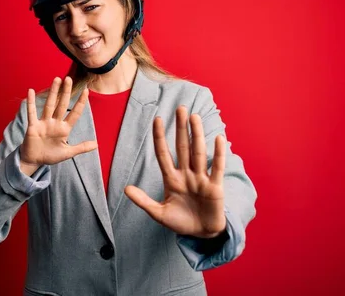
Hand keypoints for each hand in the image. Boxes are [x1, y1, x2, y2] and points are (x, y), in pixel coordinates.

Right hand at [20, 77, 97, 169]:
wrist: (34, 161)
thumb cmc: (51, 156)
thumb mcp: (68, 153)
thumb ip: (81, 148)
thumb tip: (96, 144)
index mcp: (64, 128)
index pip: (75, 113)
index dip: (80, 102)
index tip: (86, 91)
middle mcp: (55, 123)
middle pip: (62, 105)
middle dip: (66, 92)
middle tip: (69, 78)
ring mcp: (44, 123)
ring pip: (50, 105)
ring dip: (53, 93)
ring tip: (56, 79)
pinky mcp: (33, 126)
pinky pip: (32, 113)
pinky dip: (31, 103)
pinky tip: (31, 91)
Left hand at [125, 106, 226, 237]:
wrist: (201, 234)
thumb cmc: (180, 222)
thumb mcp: (159, 214)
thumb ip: (144, 201)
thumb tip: (125, 189)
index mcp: (171, 179)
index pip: (164, 154)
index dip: (160, 137)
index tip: (157, 119)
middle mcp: (186, 175)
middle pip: (182, 147)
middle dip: (180, 128)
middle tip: (180, 108)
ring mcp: (201, 179)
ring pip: (198, 153)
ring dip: (196, 135)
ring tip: (194, 117)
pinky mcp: (215, 187)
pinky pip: (217, 168)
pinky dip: (219, 154)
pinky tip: (218, 138)